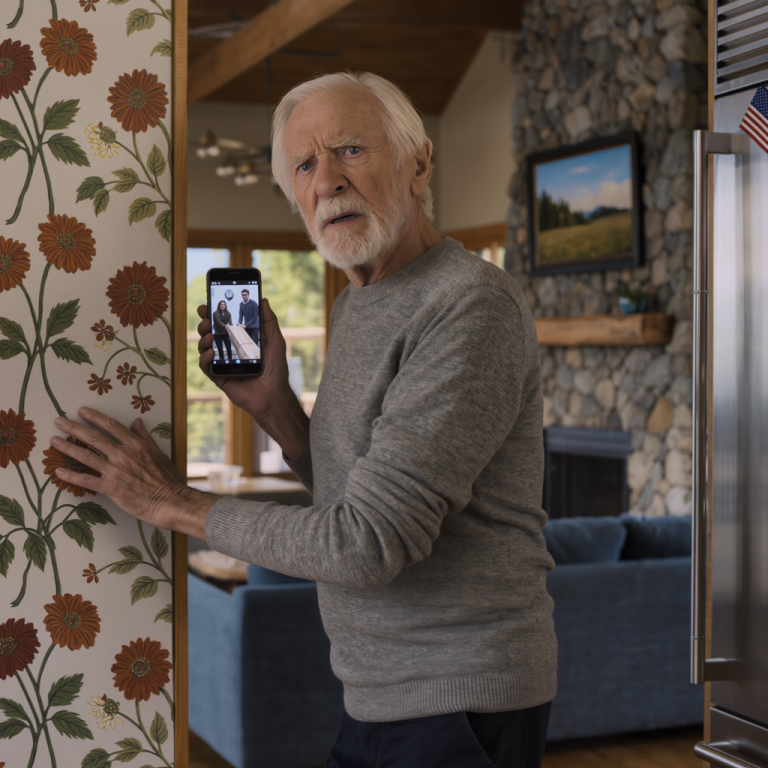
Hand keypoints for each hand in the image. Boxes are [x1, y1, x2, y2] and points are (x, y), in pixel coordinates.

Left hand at [50, 407, 213, 535]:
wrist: (169, 501)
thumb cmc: (167, 479)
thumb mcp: (158, 452)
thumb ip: (144, 437)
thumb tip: (137, 421)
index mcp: (136, 444)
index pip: (111, 426)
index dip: (94, 417)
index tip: (81, 411)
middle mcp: (123, 455)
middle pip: (93, 437)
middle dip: (73, 428)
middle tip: (59, 421)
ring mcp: (115, 471)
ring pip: (86, 456)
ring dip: (67, 447)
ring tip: (54, 441)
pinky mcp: (110, 488)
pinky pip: (86, 480)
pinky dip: (71, 476)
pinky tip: (58, 472)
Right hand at [199, 298, 287, 418]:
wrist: (274, 395)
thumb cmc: (276, 369)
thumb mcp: (275, 341)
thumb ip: (269, 321)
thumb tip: (263, 300)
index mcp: (240, 341)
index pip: (223, 324)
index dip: (213, 314)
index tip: (207, 304)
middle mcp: (229, 351)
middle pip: (210, 334)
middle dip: (204, 324)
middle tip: (206, 318)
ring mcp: (222, 364)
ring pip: (204, 348)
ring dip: (202, 339)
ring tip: (209, 335)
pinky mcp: (219, 378)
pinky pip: (206, 367)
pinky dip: (205, 358)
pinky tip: (210, 353)